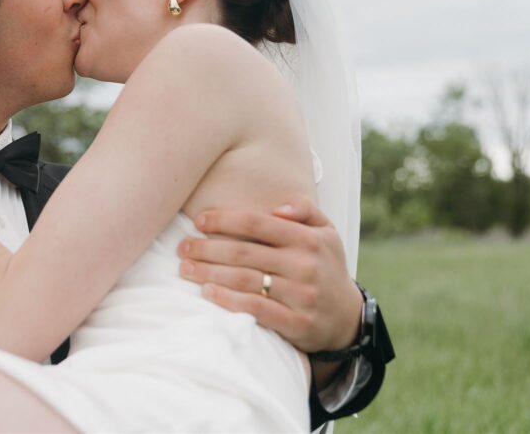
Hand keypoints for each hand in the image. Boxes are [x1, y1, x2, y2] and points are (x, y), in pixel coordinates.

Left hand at [177, 197, 362, 354]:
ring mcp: (302, 296)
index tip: (198, 221)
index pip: (256, 223)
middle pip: (244, 253)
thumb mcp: (326, 232)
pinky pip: (256, 310)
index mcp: (307, 239)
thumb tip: (278, 206)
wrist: (347, 317)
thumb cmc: (325, 266)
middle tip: (182, 247)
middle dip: (207, 248)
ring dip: (209, 273)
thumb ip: (305, 210)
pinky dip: (228, 301)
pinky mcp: (297, 323)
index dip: (223, 220)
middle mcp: (305, 265)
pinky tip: (208, 293)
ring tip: (185, 268)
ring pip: (245, 280)